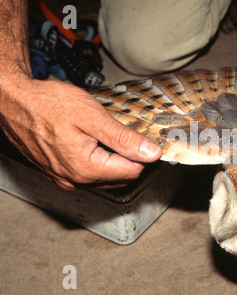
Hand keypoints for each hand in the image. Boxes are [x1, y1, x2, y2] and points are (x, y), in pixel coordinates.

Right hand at [0, 75, 161, 189]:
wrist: (14, 101)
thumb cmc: (48, 104)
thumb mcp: (93, 117)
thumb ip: (124, 138)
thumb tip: (150, 153)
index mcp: (86, 168)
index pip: (132, 171)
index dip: (142, 154)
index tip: (143, 137)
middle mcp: (74, 180)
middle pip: (120, 177)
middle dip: (128, 157)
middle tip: (124, 132)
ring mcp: (64, 179)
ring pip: (106, 177)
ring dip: (113, 159)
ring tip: (105, 135)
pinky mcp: (58, 174)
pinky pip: (89, 174)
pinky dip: (98, 161)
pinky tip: (93, 142)